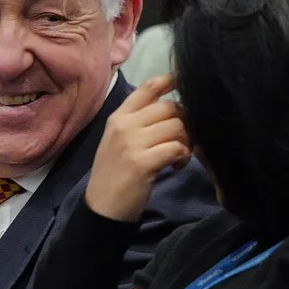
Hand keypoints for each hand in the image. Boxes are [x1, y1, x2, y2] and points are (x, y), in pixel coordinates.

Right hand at [83, 77, 190, 223]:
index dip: (169, 80)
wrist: (102, 208)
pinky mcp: (142, 162)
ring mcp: (132, 142)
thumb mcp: (119, 141)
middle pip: (169, 107)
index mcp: (118, 116)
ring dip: (186, 141)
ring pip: (176, 126)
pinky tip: (176, 166)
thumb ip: (139, 122)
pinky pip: (176, 147)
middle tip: (183, 141)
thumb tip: (171, 108)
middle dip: (185, 122)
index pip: (147, 88)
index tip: (183, 82)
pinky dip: (183, 156)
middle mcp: (124, 125)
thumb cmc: (114, 174)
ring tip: (180, 156)